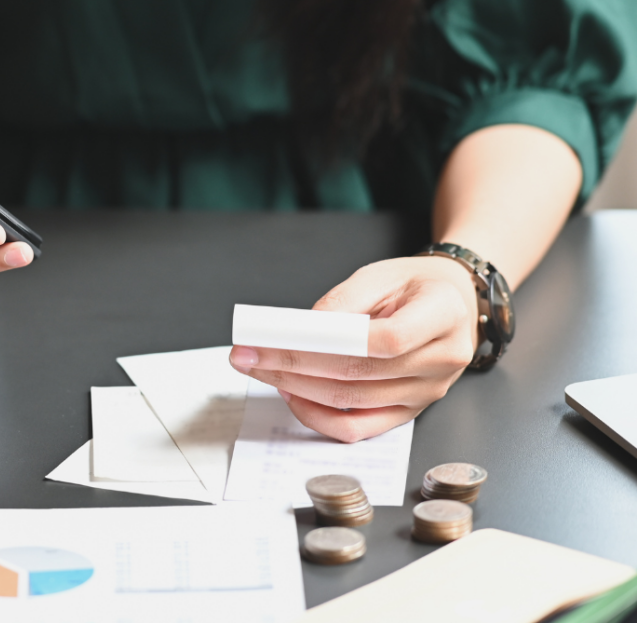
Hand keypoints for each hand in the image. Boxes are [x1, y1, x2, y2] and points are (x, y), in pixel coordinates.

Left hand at [229, 257, 479, 442]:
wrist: (452, 304)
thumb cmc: (416, 286)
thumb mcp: (381, 274)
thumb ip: (343, 301)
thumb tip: (301, 332)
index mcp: (442, 317)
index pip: (384, 340)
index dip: (324, 344)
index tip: (273, 339)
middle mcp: (441, 362)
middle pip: (358, 375)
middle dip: (293, 367)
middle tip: (248, 356)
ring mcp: (427, 394)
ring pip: (352, 404)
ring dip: (297, 389)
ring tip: (262, 370)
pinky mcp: (409, 412)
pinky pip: (359, 428)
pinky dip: (319, 416)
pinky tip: (292, 395)